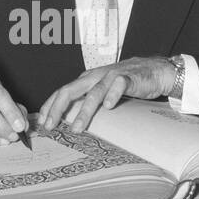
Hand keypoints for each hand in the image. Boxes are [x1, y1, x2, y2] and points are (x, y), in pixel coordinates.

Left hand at [38, 57, 176, 132]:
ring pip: (94, 92)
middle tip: (50, 125)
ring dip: (83, 111)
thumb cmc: (128, 81)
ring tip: (77, 128)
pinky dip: (112, 95)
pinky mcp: (130, 78)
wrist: (155, 70)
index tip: (42, 122)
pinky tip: (108, 107)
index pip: (62, 92)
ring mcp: (112, 76)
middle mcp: (96, 76)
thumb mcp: (103, 90)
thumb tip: (70, 118)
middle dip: (57, 108)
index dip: (50, 106)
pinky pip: (119, 85)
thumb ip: (88, 100)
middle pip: (71, 90)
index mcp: (87, 79)